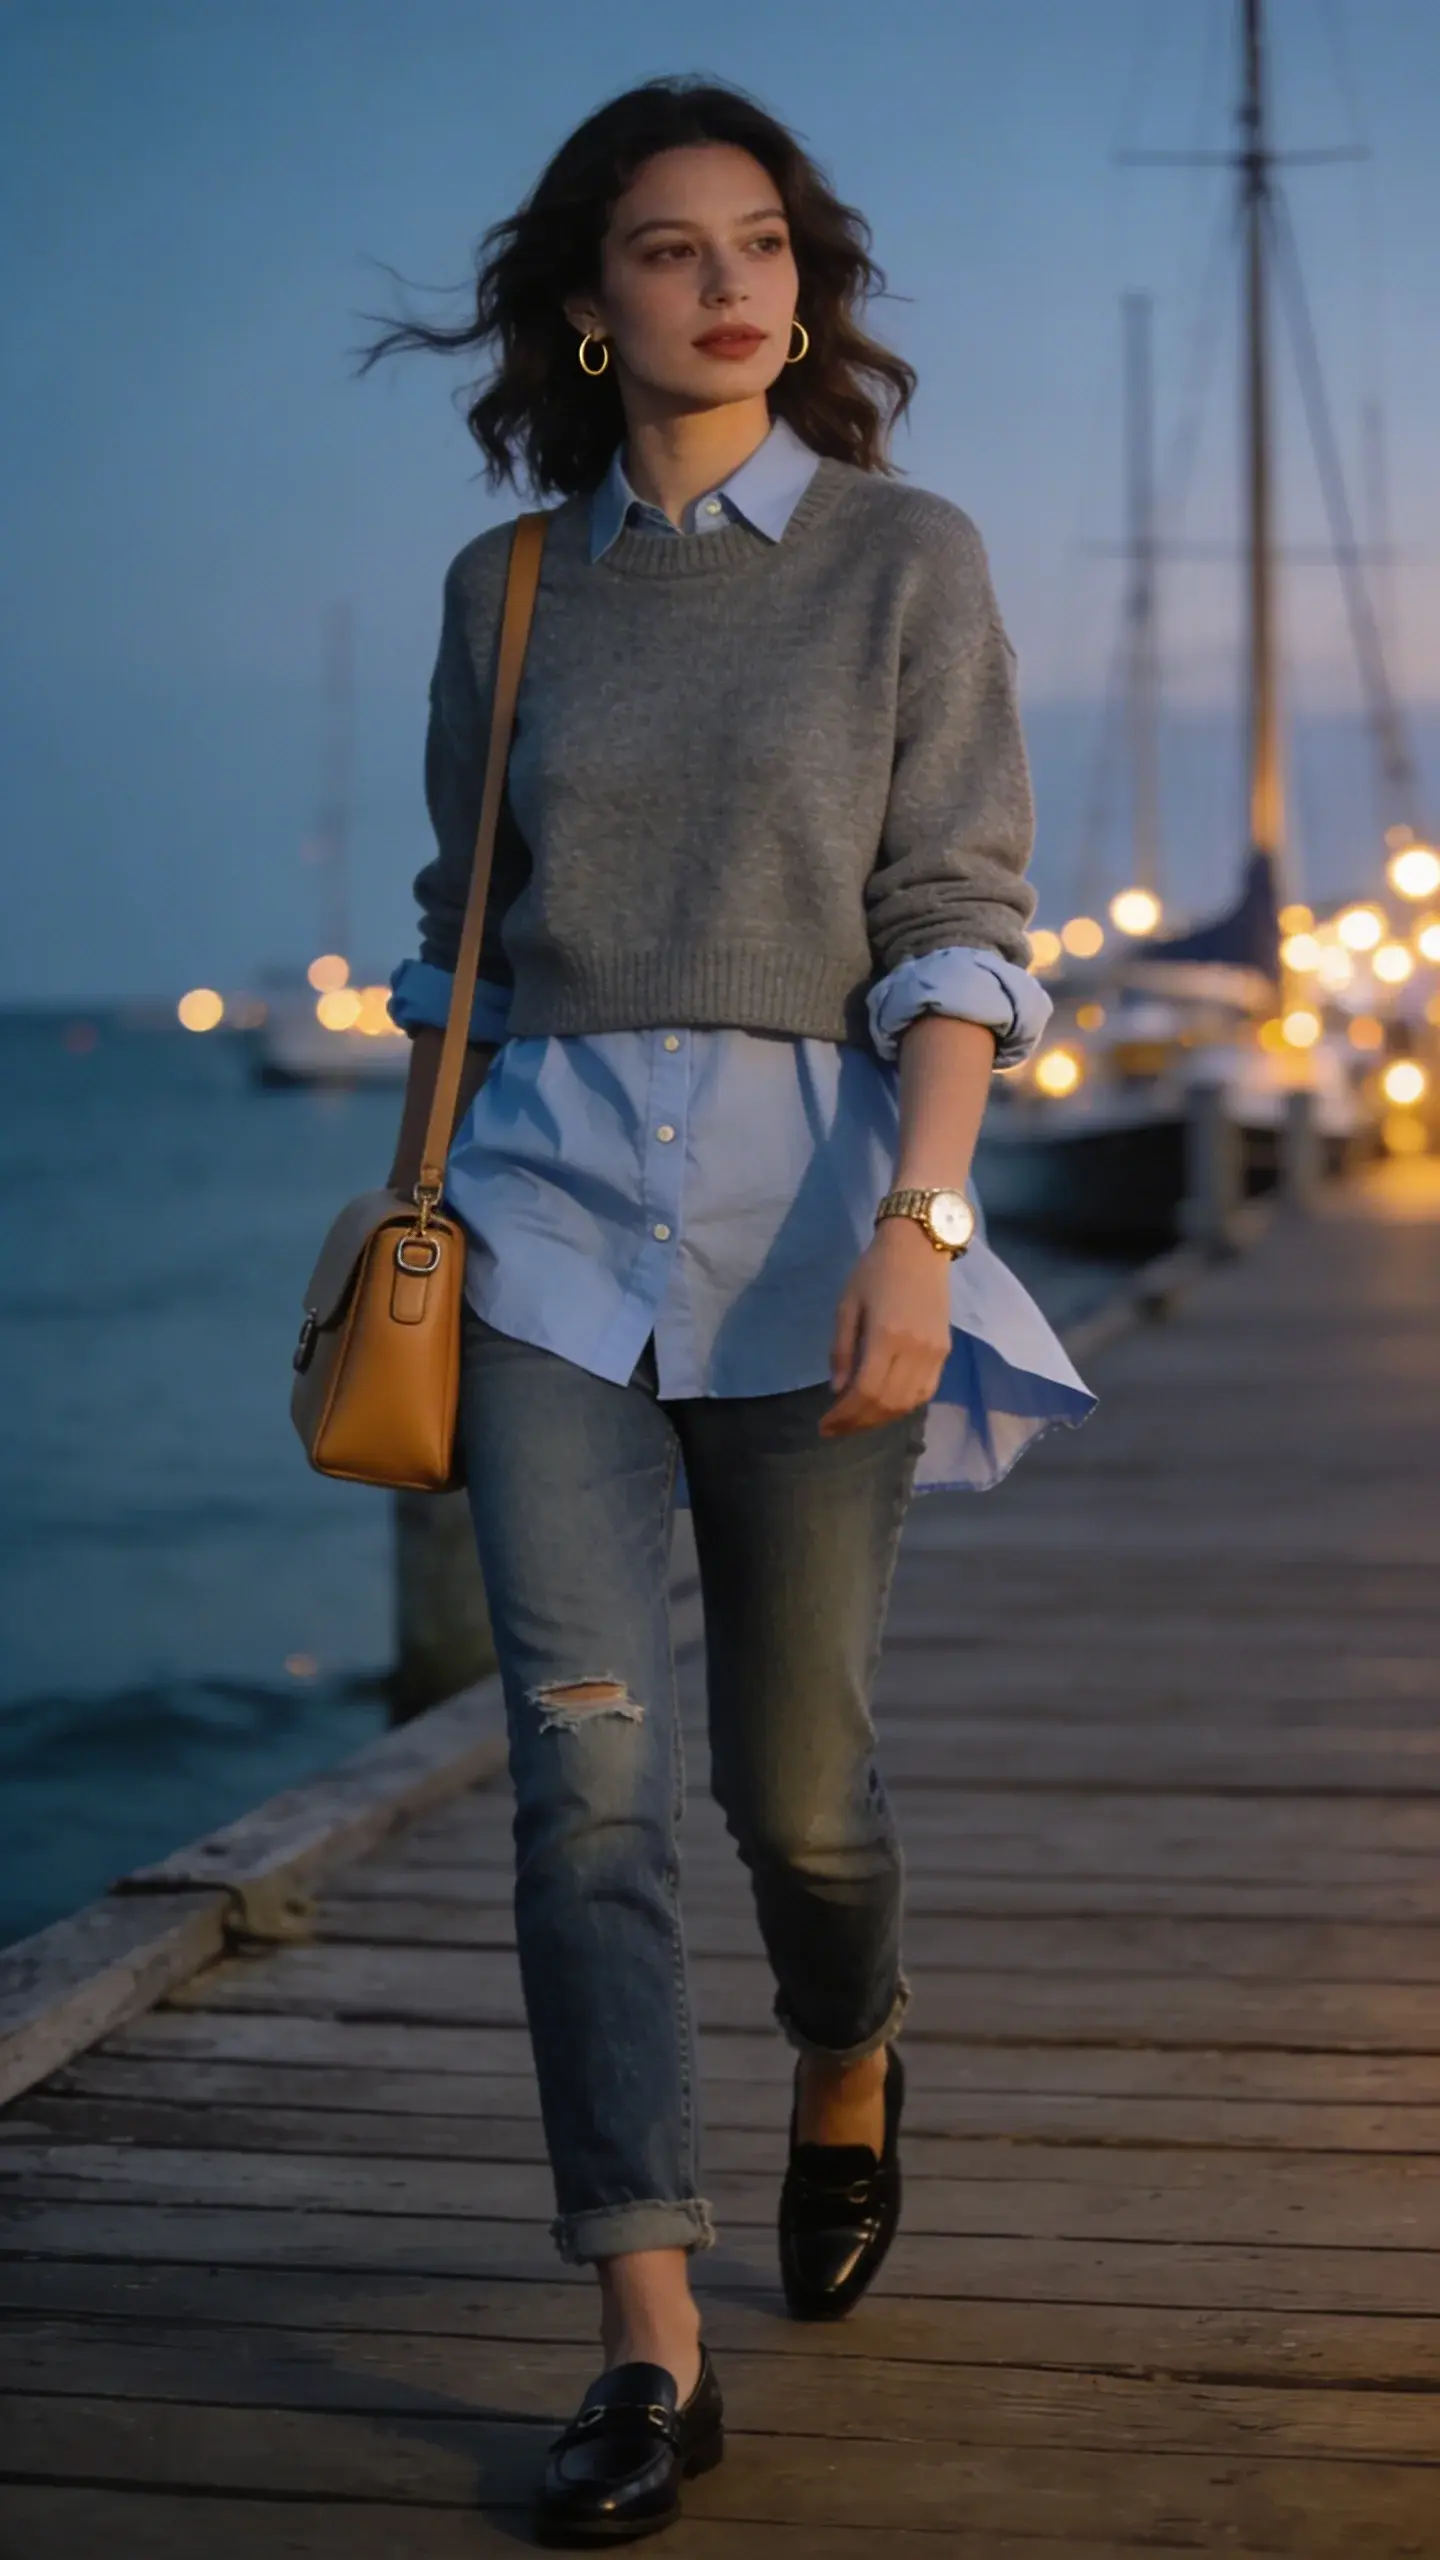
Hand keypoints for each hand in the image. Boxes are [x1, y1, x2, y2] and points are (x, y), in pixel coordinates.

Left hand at [821, 1218, 953, 1437]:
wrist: (920, 1247)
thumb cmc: (875, 1270)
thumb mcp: (846, 1305)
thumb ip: (841, 1350)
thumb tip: (837, 1392)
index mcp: (886, 1336)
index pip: (865, 1392)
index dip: (844, 1416)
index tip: (824, 1425)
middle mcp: (915, 1350)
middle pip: (887, 1404)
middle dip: (858, 1423)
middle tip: (836, 1428)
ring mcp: (934, 1353)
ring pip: (908, 1403)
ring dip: (881, 1418)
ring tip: (858, 1419)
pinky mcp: (945, 1351)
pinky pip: (926, 1392)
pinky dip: (904, 1406)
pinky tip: (885, 1405)